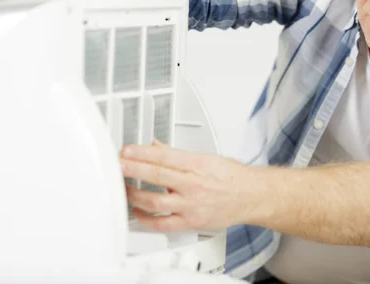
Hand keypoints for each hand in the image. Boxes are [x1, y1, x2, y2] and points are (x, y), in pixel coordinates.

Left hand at [120, 141, 263, 231]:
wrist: (252, 196)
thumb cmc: (232, 177)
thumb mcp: (207, 157)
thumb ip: (178, 153)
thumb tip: (156, 145)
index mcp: (197, 164)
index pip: (164, 156)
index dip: (142, 152)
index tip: (127, 150)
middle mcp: (193, 184)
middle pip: (157, 176)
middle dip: (133, 169)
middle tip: (117, 165)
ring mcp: (191, 204)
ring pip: (155, 201)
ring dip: (134, 194)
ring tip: (124, 188)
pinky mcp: (191, 221)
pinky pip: (163, 223)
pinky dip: (146, 219)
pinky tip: (138, 212)